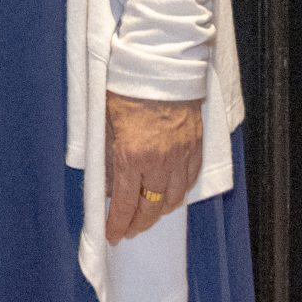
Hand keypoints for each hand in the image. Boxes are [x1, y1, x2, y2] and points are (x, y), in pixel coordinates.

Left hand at [104, 92, 203, 243]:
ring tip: (147, 215)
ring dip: (160, 211)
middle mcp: (160, 162)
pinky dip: (178, 193)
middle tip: (129, 231)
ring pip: (174, 198)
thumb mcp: (105, 121)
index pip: (125, 203)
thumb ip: (107, 157)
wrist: (161, 66)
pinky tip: (170, 195)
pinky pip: (190, 181)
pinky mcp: (196, 147)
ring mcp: (182, 156)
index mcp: (132, 156)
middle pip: (152, 208)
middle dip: (139, 224)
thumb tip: (107, 185)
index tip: (112, 236)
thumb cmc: (127, 88)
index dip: (118, 224)